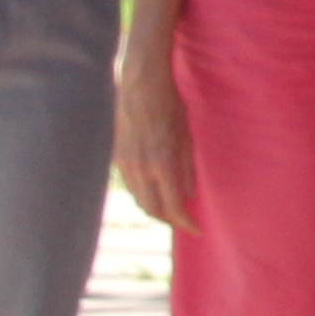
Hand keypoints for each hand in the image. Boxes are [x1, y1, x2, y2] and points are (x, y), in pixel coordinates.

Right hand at [112, 50, 190, 231]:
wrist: (140, 86)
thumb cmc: (170, 107)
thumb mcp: (187, 137)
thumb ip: (187, 168)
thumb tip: (189, 196)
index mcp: (162, 163)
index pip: (173, 206)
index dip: (185, 223)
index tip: (197, 229)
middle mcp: (141, 168)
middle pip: (151, 209)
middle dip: (169, 220)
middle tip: (184, 221)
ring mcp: (125, 163)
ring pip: (139, 199)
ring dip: (155, 209)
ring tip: (171, 210)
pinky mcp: (117, 157)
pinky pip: (131, 185)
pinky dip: (144, 194)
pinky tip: (156, 191)